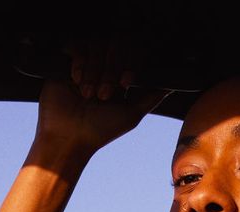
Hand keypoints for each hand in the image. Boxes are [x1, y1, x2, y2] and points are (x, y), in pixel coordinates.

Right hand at [30, 40, 169, 163]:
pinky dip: (80, 63)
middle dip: (110, 71)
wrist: (69, 137)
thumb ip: (151, 97)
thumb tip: (172, 85)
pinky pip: (77, 46)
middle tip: (103, 95)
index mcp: (121, 75)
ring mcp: (86, 62)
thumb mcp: (132, 114)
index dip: (130, 62)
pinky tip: (76, 81)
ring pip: (97, 46)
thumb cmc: (100, 130)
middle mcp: (104, 65)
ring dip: (94, 71)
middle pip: (115, 45)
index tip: (125, 83)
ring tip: (88, 94)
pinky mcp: (67, 61)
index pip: (132, 51)